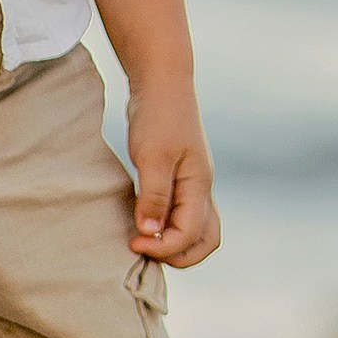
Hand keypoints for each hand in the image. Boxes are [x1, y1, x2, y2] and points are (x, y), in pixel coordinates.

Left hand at [125, 85, 220, 267]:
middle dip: (177, 255)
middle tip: (144, 250)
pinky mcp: (178, 178)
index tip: (133, 241)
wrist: (161, 82)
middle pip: (204, 240)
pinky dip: (166, 227)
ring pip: (195, 229)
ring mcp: (191, 184)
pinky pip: (180, 214)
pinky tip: (142, 221)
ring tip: (143, 241)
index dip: (163, 247)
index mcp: (199, 185)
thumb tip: (150, 233)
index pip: (190, 234)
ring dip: (173, 243)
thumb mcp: (153, 156)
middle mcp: (200, 189)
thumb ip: (154, 195)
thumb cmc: (159, 116)